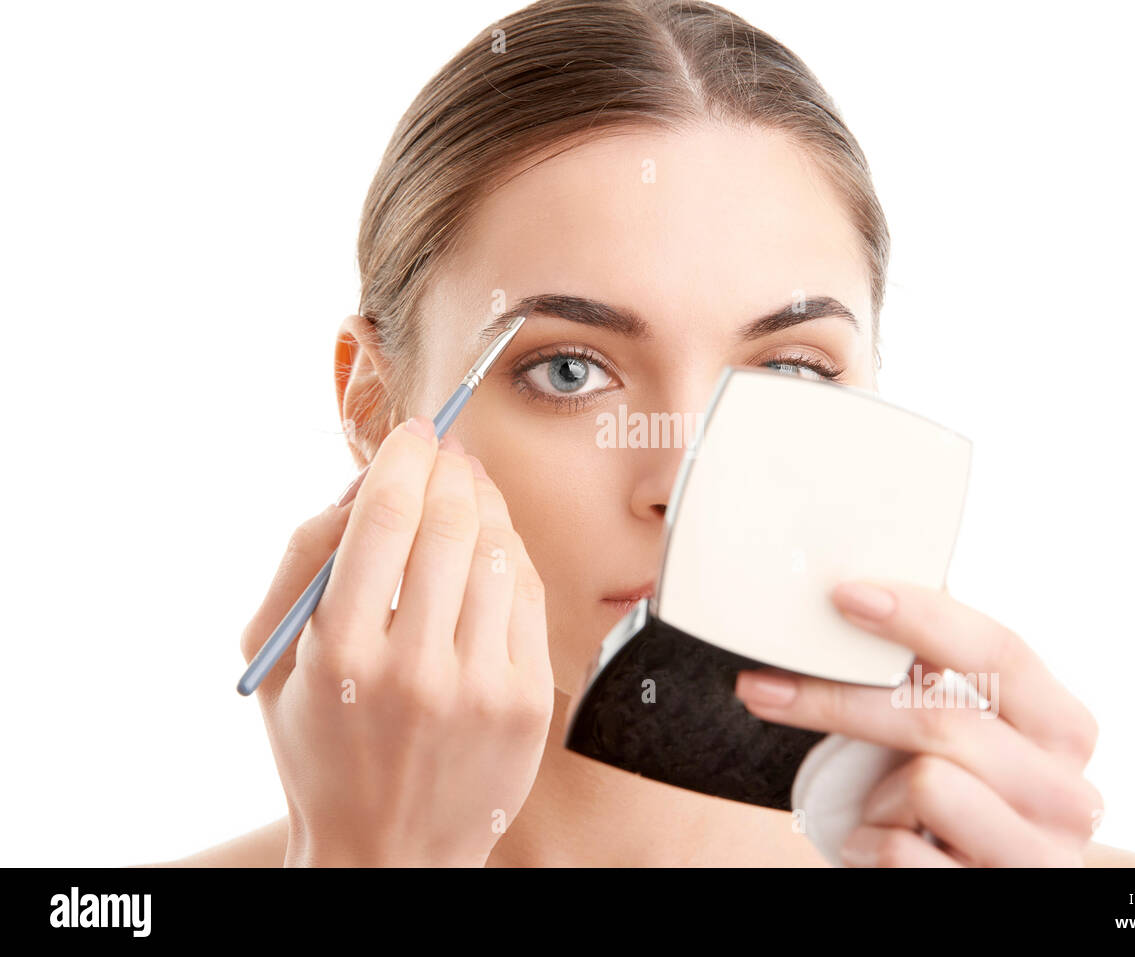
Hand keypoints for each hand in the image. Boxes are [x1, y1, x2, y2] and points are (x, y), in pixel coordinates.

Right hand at [239, 418, 552, 866]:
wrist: (388, 849)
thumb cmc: (322, 746)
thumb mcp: (272, 659)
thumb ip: (303, 559)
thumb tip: (366, 481)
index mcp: (340, 652)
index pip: (385, 515)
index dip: (406, 456)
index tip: (413, 435)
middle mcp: (415, 668)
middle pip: (450, 521)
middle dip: (451, 468)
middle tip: (447, 452)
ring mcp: (480, 687)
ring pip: (498, 551)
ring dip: (486, 503)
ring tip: (470, 491)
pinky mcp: (527, 701)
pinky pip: (529, 595)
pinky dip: (512, 554)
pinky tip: (493, 546)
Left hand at [733, 580, 1101, 866]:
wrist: (978, 891)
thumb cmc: (960, 808)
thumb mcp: (964, 741)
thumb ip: (937, 683)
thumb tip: (855, 599)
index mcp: (1063, 729)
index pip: (999, 650)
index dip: (921, 616)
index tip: (844, 595)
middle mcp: (1069, 792)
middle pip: (942, 718)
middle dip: (838, 700)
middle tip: (759, 687)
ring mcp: (1039, 855)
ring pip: (927, 783)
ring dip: (878, 795)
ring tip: (880, 808)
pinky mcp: (992, 898)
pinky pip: (899, 851)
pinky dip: (869, 846)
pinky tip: (875, 848)